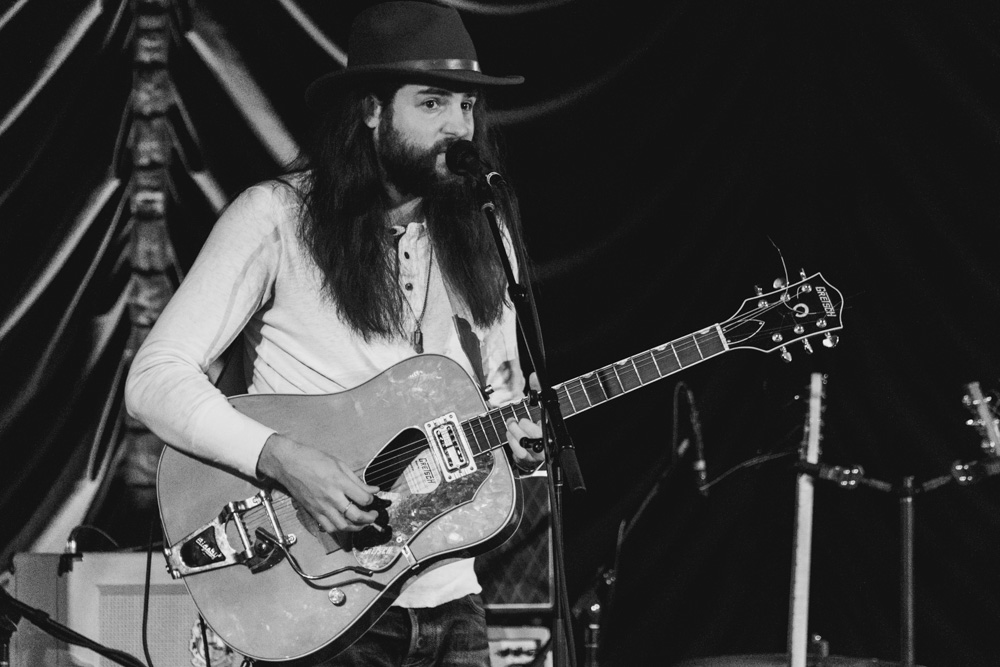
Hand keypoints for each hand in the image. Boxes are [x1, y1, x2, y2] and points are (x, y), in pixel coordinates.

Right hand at [256, 433, 380, 532]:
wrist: (288, 464)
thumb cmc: (313, 459)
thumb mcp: (339, 464)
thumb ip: (357, 480)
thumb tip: (373, 489)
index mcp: (339, 482)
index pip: (363, 499)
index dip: (372, 501)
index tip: (372, 499)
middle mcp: (331, 497)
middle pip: (356, 516)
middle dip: (369, 519)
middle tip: (373, 515)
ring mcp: (321, 507)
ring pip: (343, 526)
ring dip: (356, 527)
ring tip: (362, 523)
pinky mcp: (313, 512)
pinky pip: (328, 527)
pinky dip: (339, 529)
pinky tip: (344, 523)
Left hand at [506, 372, 545, 471]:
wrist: (540, 441)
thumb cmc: (541, 420)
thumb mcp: (541, 404)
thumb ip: (538, 389)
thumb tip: (534, 375)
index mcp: (551, 432)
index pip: (543, 432)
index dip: (531, 427)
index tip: (525, 420)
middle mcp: (545, 447)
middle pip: (532, 440)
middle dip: (520, 428)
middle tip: (515, 421)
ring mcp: (536, 455)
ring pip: (523, 449)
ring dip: (513, 435)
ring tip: (511, 425)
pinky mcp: (527, 460)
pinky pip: (517, 454)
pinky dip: (511, 442)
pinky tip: (510, 434)